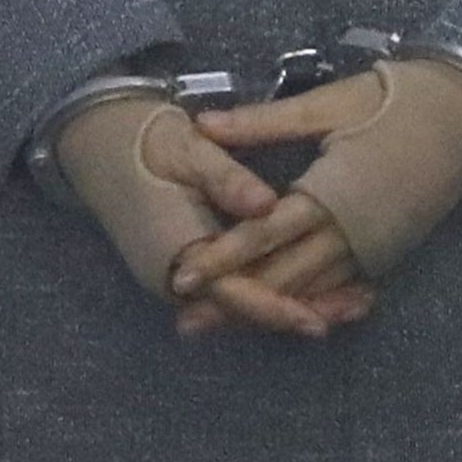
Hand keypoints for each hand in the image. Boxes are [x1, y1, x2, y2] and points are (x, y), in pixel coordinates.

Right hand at [48, 92, 373, 339]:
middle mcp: (179, 277)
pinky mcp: (195, 266)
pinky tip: (321, 284)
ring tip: (356, 300)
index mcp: (177, 250)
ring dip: (298, 299)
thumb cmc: (146, 142)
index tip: (316, 319)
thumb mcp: (187, 150)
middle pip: (247, 305)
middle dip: (302, 309)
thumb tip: (266, 205)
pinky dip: (279, 287)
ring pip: (247, 299)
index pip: (234, 291)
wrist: (101, 145)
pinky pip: (241, 286)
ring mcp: (187, 275)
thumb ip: (228, 180)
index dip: (276, 306)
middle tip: (360, 307)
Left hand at [178, 59, 461, 316]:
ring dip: (269, 307)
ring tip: (226, 326)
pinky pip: (345, 289)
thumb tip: (202, 124)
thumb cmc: (397, 97)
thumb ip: (264, 122)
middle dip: (234, 299)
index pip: (263, 234)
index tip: (182, 277)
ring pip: (312, 289)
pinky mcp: (390, 252)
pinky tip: (289, 317)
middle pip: (283, 276)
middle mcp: (350, 231)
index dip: (221, 258)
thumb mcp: (329, 103)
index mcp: (329, 192)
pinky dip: (314, 304)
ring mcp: (374, 248)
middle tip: (189, 323)